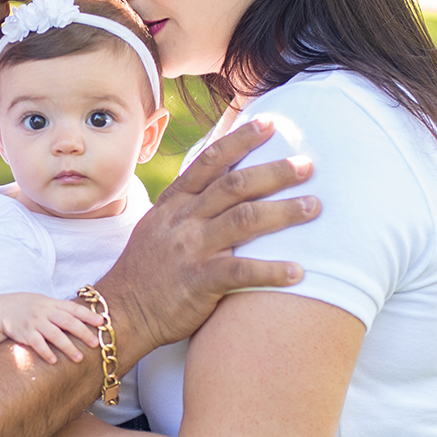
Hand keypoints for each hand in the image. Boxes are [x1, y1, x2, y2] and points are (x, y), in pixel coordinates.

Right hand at [0, 294, 100, 365]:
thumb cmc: (30, 308)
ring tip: (79, 358)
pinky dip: (45, 352)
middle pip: (68, 322)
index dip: (88, 315)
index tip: (102, 323)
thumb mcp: (46, 303)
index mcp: (53, 304)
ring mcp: (35, 322)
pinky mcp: (25, 333)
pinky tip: (54, 361)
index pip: (74, 308)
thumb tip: (88, 317)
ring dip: (68, 347)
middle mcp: (46, 312)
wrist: (3, 308)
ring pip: (55, 334)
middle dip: (83, 333)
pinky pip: (37, 343)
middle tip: (95, 344)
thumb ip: (63, 310)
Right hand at [101, 116, 318, 357]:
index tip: (270, 123)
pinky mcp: (198, 282)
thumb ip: (189, 201)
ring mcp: (190, 249)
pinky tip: (299, 271)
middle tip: (307, 164)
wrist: (122, 312)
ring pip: (244, 220)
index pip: (210, 160)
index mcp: (174, 203)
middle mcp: (183, 220)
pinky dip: (272, 270)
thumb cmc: (147, 269)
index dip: (241, 139)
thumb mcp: (159, 225)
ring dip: (283, 212)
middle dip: (274, 171)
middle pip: (234, 184)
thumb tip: (219, 175)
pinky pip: (242, 271)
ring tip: (314, 207)